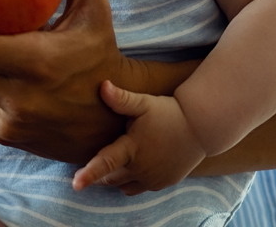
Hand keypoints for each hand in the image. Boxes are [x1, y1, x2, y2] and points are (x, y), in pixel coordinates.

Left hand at [72, 81, 205, 194]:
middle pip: (109, 178)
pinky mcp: (162, 183)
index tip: (75, 184)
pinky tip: (131, 167)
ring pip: (122, 186)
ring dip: (113, 178)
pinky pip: (138, 189)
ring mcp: (153, 179)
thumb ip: (122, 99)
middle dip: (99, 172)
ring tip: (111, 164)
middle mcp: (142, 169)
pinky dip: (130, 182)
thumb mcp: (144, 103)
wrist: (200, 127)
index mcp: (133, 149)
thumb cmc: (168, 112)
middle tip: (94, 160)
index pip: (106, 163)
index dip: (89, 174)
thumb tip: (103, 85)